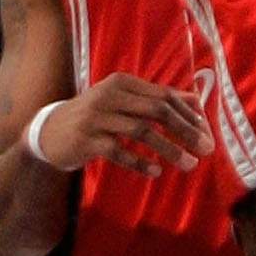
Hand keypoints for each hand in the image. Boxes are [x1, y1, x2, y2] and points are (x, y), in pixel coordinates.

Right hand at [34, 73, 214, 179]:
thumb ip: (156, 99)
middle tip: (206, 149)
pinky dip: (139, 161)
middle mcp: (109, 95)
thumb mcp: (123, 102)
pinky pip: (118, 151)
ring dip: (169, 149)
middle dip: (185, 130)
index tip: (207, 133)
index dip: (188, 115)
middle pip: (156, 110)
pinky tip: (156, 171)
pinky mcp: (85, 139)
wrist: (49, 132)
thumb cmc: (95, 117)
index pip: (164, 96)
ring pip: (141, 131)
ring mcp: (96, 117)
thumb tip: (195, 100)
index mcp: (122, 83)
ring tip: (189, 164)